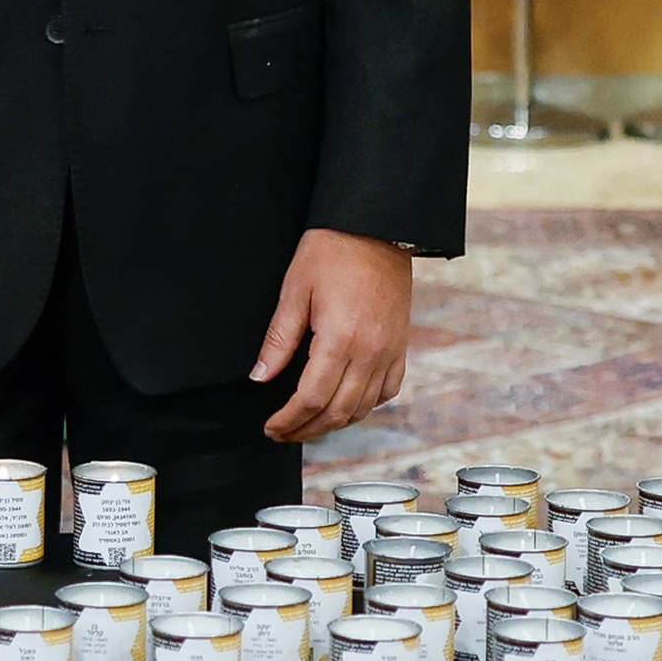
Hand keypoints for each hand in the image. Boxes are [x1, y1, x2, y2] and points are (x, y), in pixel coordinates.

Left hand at [250, 228, 415, 443]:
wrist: (378, 227)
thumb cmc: (333, 251)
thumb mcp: (295, 290)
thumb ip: (278, 339)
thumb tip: (260, 376)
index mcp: (340, 339)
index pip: (311, 399)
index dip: (289, 420)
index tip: (271, 427)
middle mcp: (370, 352)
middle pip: (338, 412)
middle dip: (307, 429)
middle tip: (283, 433)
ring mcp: (390, 351)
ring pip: (363, 407)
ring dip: (334, 423)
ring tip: (309, 424)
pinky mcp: (400, 346)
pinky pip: (388, 390)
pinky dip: (366, 405)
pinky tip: (347, 404)